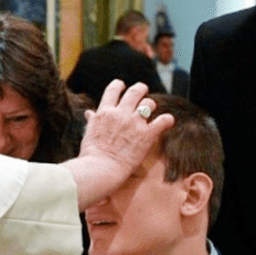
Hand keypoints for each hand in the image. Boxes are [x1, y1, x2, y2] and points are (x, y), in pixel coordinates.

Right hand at [65, 80, 174, 209]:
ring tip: (151, 110)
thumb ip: (92, 121)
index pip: (113, 90)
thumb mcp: (88, 134)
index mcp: (104, 112)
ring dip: (151, 106)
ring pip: (149, 104)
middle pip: (135, 92)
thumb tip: (89, 113)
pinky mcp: (146, 135)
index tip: (122, 86)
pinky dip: (166, 120)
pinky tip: (167, 122)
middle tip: (142, 92)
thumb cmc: (90, 156)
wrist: (99, 169)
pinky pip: (162, 121)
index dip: (119, 85)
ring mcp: (134, 123)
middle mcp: (120, 113)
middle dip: (140, 89)